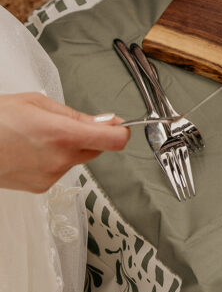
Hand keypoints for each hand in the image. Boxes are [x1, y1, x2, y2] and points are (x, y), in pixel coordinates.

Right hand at [0, 92, 128, 192]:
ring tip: (37, 135)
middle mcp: (60, 159)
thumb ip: (75, 115)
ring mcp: (50, 177)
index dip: (121, 132)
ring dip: (67, 147)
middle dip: (89, 136)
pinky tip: (30, 150)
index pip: (113, 140)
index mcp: (62, 134)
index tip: (120, 126)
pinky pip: (59, 170)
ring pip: (76, 159)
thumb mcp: (37, 103)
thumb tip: (105, 121)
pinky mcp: (40, 187)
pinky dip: (53, 159)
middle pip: (96, 149)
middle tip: (64, 123)